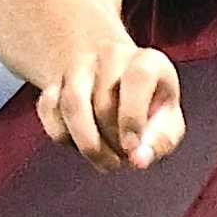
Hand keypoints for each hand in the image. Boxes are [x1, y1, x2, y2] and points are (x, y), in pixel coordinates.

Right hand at [34, 37, 182, 172]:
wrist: (115, 82)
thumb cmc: (148, 107)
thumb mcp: (167, 123)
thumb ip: (160, 141)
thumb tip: (139, 160)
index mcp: (148, 61)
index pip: (138, 77)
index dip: (133, 116)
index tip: (131, 147)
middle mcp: (111, 55)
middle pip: (104, 102)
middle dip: (112, 141)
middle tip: (122, 157)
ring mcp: (79, 66)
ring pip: (72, 104)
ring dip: (86, 143)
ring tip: (103, 161)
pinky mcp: (54, 82)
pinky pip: (49, 109)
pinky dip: (62, 135)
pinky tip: (79, 141)